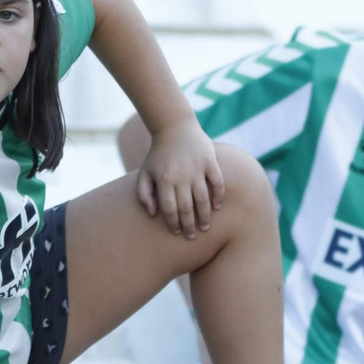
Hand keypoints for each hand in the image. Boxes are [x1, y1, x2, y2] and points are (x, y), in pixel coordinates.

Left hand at [136, 119, 225, 238]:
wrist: (174, 127)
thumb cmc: (158, 155)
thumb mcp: (144, 173)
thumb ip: (144, 194)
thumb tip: (154, 214)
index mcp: (164, 180)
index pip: (170, 209)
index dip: (173, 223)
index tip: (176, 232)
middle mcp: (181, 176)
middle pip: (187, 208)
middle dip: (189, 225)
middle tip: (192, 236)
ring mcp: (197, 169)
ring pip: (203, 199)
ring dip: (205, 216)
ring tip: (205, 227)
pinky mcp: (210, 162)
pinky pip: (218, 183)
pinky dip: (218, 196)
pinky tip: (217, 207)